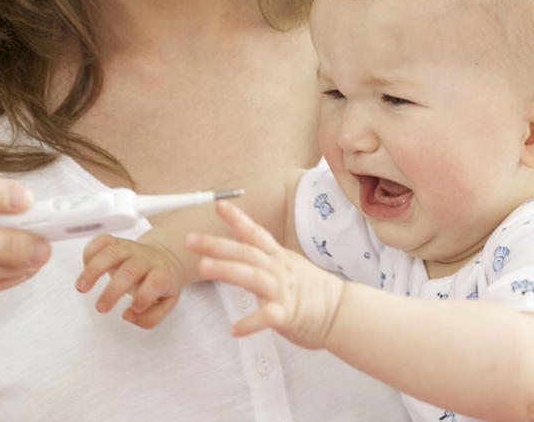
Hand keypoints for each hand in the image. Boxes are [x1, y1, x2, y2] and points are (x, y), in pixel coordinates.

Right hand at [77, 235, 184, 327]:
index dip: (144, 296)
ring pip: (112, 252)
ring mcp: (131, 249)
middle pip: (130, 270)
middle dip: (113, 290)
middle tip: (100, 308)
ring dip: (93, 270)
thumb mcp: (166, 304)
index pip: (156, 282)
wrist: (165, 257)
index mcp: (162, 274)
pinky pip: (103, 240)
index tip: (132, 309)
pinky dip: (90, 251)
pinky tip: (85, 267)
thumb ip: (150, 317)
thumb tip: (127, 316)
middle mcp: (146, 259)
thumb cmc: (162, 284)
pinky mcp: (118, 242)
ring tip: (81, 288)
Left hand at [186, 200, 343, 349]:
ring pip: (252, 276)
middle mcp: (277, 269)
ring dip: (227, 270)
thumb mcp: (289, 266)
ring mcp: (283, 291)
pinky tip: (234, 329)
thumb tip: (242, 251)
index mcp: (277, 257)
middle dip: (215, 244)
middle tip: (189, 239)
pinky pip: (267, 317)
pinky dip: (251, 323)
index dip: (236, 217)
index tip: (217, 203)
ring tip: (204, 267)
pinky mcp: (288, 314)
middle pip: (244, 252)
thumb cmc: (312, 291)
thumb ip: (266, 259)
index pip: (254, 232)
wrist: (343, 312)